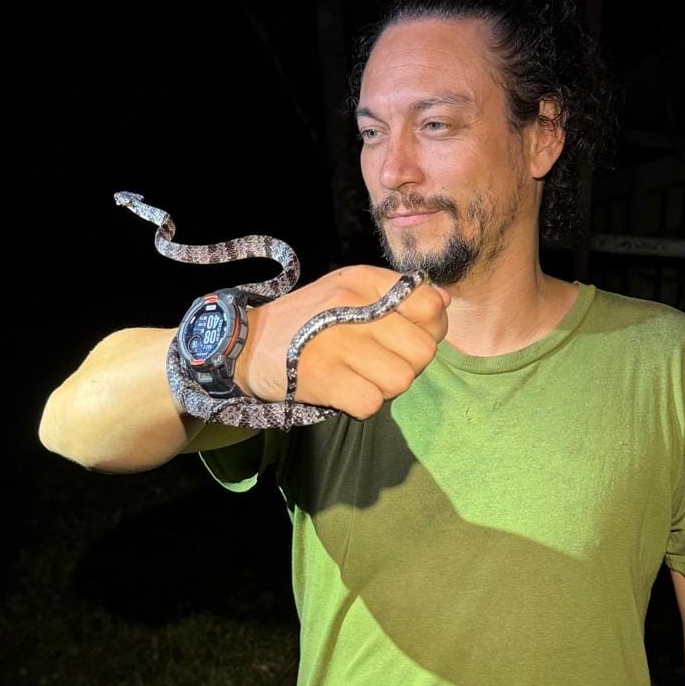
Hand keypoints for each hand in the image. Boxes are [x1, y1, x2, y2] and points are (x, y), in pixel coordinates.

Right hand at [235, 266, 449, 418]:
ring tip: (361, 378)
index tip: (406, 338)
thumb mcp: (348, 291)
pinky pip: (372, 402)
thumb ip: (397, 295)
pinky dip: (363, 405)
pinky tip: (345, 392)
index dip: (430, 329)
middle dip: (408, 365)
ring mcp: (336, 342)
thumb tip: (442, 303)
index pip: (430, 306)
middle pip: (422, 350)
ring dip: (385, 387)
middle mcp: (352, 306)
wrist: (242, 342)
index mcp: (363, 281)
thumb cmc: (306, 321)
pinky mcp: (322, 377)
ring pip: (402, 379)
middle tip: (380, 364)